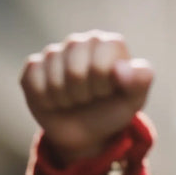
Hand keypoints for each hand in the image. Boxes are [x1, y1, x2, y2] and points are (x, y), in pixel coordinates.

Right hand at [20, 30, 153, 163]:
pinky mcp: (34, 66)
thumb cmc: (112, 110)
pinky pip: (34, 82)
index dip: (103, 86)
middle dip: (84, 94)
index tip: (107, 92)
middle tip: (90, 98)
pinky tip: (56, 100)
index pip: (100, 64)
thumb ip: (141, 81)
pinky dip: (46, 100)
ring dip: (66, 100)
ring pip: (54, 80)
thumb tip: (121, 68)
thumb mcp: (134, 100)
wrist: (86, 132)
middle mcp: (81, 42)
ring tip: (75, 100)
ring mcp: (55, 52)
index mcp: (108, 44)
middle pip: (74, 71)